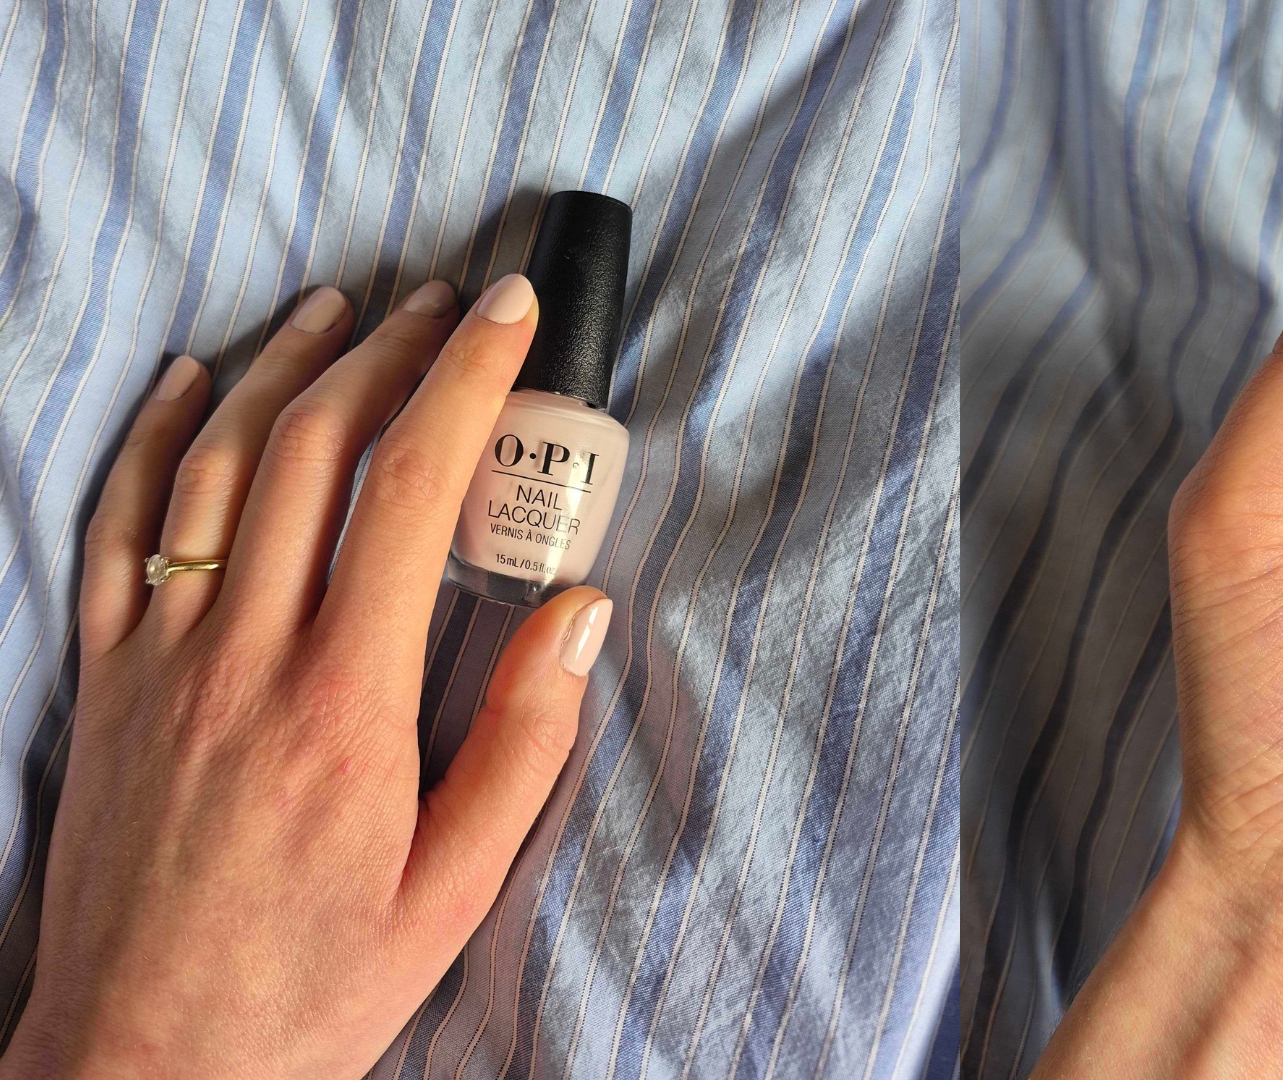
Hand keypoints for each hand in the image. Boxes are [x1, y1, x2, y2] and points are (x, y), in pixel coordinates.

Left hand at [1, 277, 613, 1077]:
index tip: (510, 319)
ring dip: (283, 367)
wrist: (145, 1062)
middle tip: (449, 301)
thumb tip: (582, 611)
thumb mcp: (456, 889)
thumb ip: (525, 743)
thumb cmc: (316, 984)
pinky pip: (118, 528)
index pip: (409, 495)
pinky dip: (154, 439)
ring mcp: (160, 659)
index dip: (465, 385)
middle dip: (390, 351)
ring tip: (342, 308)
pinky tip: (190, 383)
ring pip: (217, 467)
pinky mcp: (102, 680)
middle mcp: (244, 657)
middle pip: (314, 451)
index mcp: (346, 705)